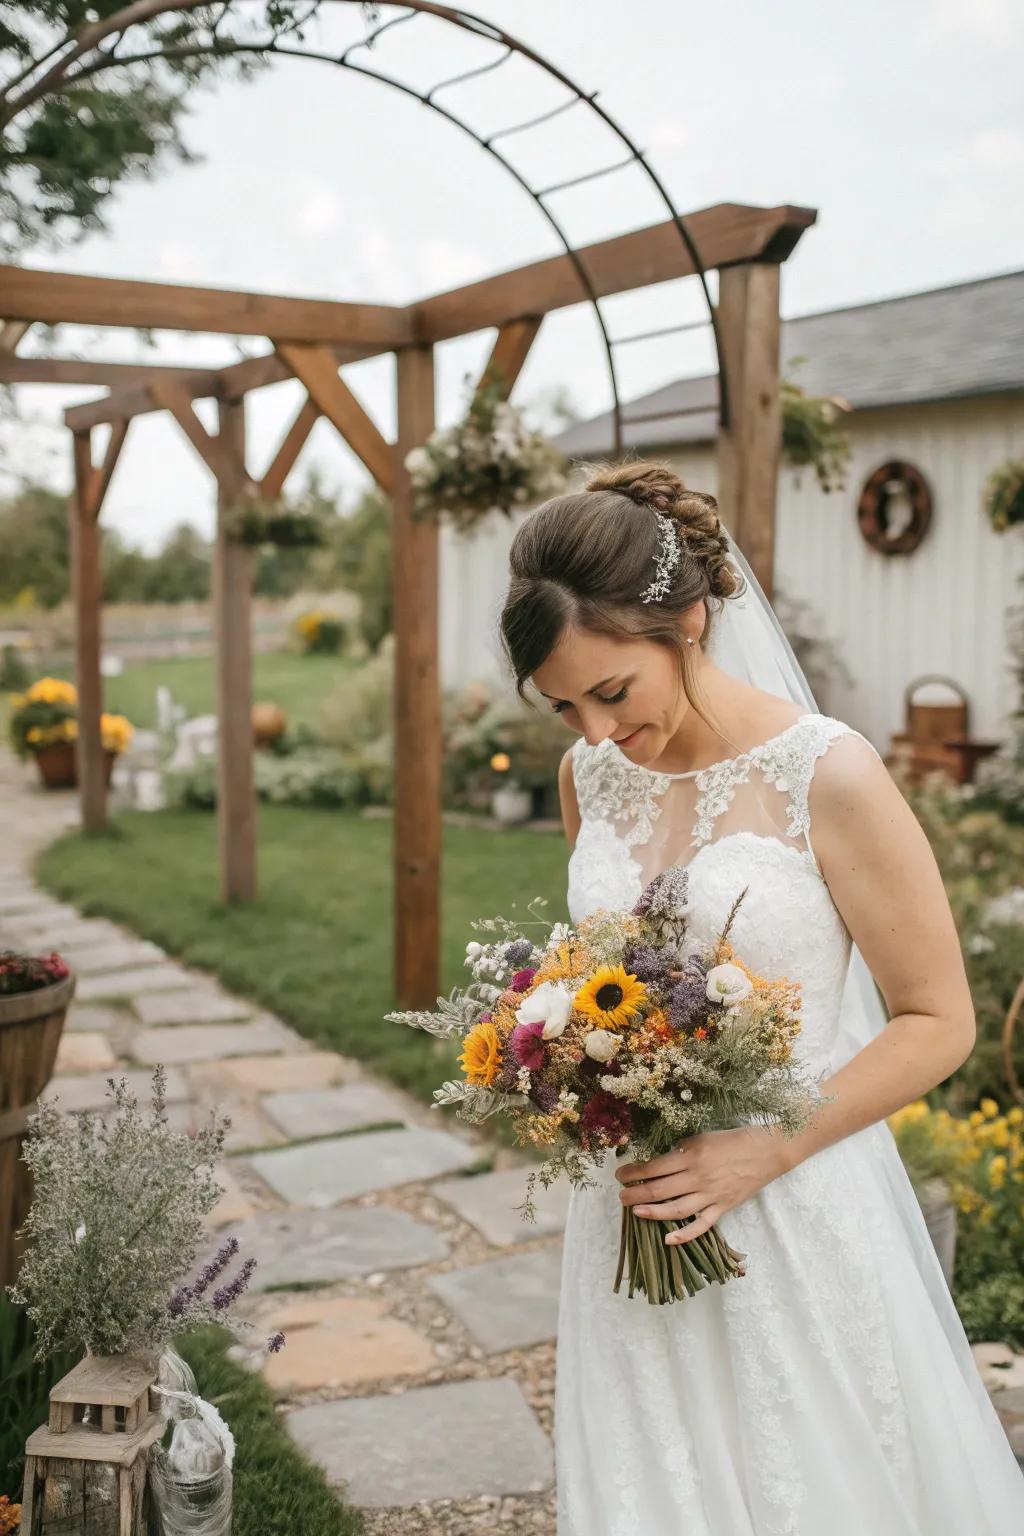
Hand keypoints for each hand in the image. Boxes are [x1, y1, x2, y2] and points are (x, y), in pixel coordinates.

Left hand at [614, 1126, 791, 1244]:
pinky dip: (684, 1235)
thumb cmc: (731, 1140)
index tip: (620, 1174)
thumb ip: (681, 1151)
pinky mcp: (723, 1207)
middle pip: (660, 1189)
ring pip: (676, 1209)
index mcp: (691, 1156)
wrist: (766, 1151)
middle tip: (620, 1196)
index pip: (654, 1167)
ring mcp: (711, 1195)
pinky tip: (667, 1239)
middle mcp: (698, 1177)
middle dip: (635, 1193)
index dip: (633, 1172)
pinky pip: (701, 1225)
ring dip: (652, 1212)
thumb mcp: (701, 1138)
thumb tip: (659, 1163)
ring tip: (635, 1212)